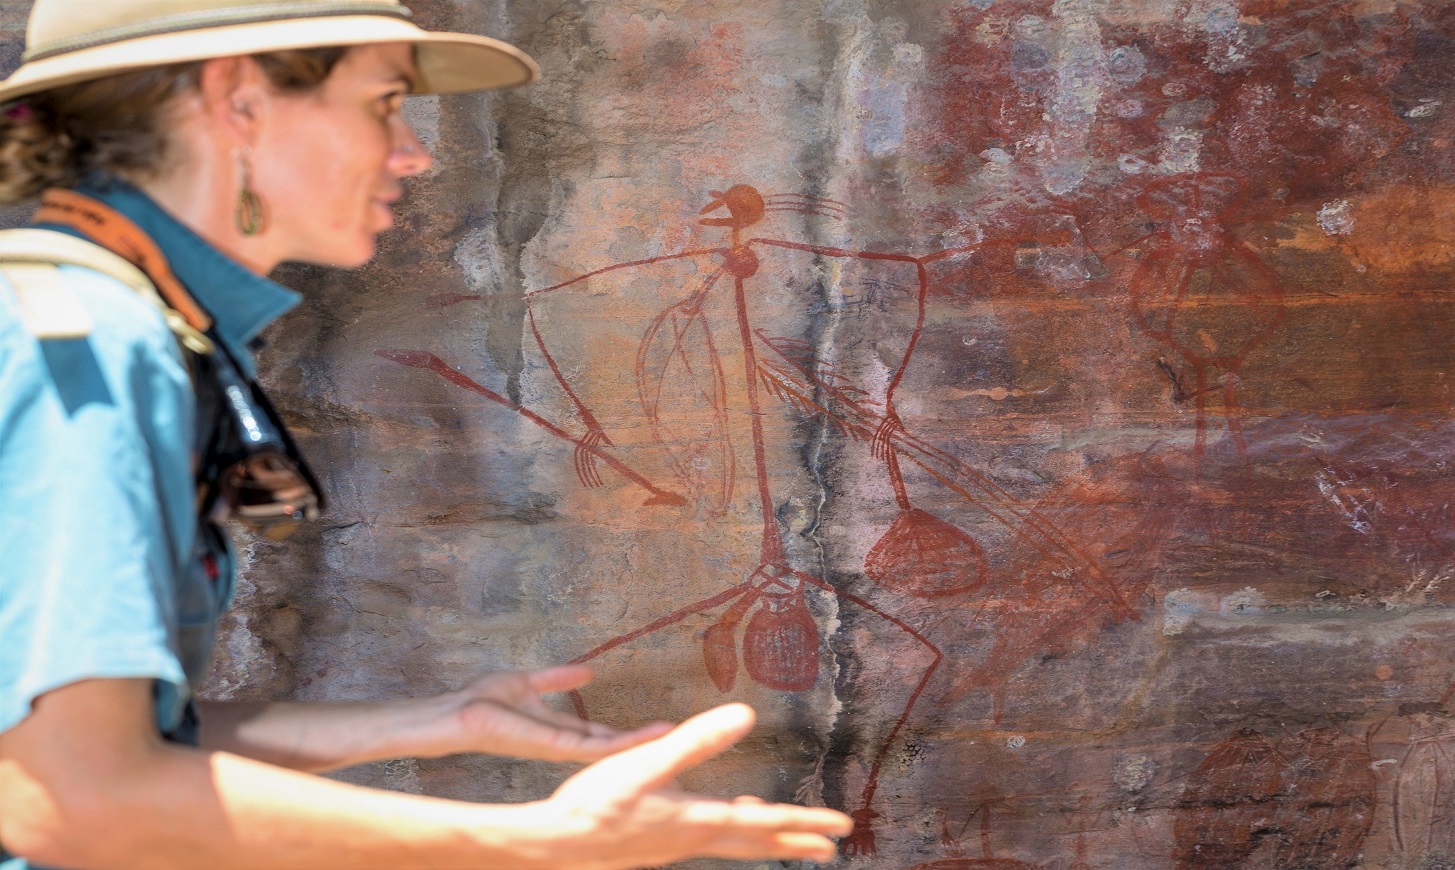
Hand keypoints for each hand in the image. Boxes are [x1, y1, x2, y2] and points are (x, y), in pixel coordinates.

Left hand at [442, 665, 671, 762]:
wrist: (458, 713)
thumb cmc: (483, 701)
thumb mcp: (529, 683)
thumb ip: (557, 678)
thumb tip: (588, 670)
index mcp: (557, 729)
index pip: (599, 734)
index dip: (626, 733)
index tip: (656, 730)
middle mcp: (561, 743)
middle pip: (609, 746)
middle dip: (640, 744)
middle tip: (675, 738)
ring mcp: (558, 747)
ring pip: (607, 750)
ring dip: (638, 744)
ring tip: (669, 737)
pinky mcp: (552, 746)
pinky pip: (591, 747)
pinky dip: (618, 743)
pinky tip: (640, 739)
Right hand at [529, 703, 852, 868]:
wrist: (554, 845)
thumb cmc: (596, 804)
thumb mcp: (647, 763)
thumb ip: (696, 739)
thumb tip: (746, 715)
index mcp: (698, 821)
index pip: (765, 823)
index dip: (805, 822)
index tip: (842, 827)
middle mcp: (693, 838)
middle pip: (756, 842)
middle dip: (795, 841)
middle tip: (831, 847)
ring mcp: (674, 845)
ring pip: (733, 842)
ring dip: (764, 838)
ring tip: (787, 835)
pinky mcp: (657, 844)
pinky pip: (708, 839)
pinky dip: (728, 829)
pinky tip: (721, 817)